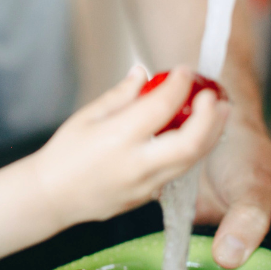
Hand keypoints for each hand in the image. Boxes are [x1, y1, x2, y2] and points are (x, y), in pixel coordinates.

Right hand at [29, 66, 229, 229]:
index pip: (160, 106)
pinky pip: (178, 172)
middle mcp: (136, 164)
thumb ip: (120, 95)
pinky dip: (192, 151)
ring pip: (191, 161)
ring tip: (218, 114)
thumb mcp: (87, 117)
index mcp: (118, 138)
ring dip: (210, 136)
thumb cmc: (64, 154)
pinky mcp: (148, 198)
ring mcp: (145, 185)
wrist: (51, 197)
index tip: (185, 71)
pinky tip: (195, 136)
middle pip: (190, 142)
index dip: (179, 85)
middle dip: (210, 118)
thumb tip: (142, 72)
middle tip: (216, 97)